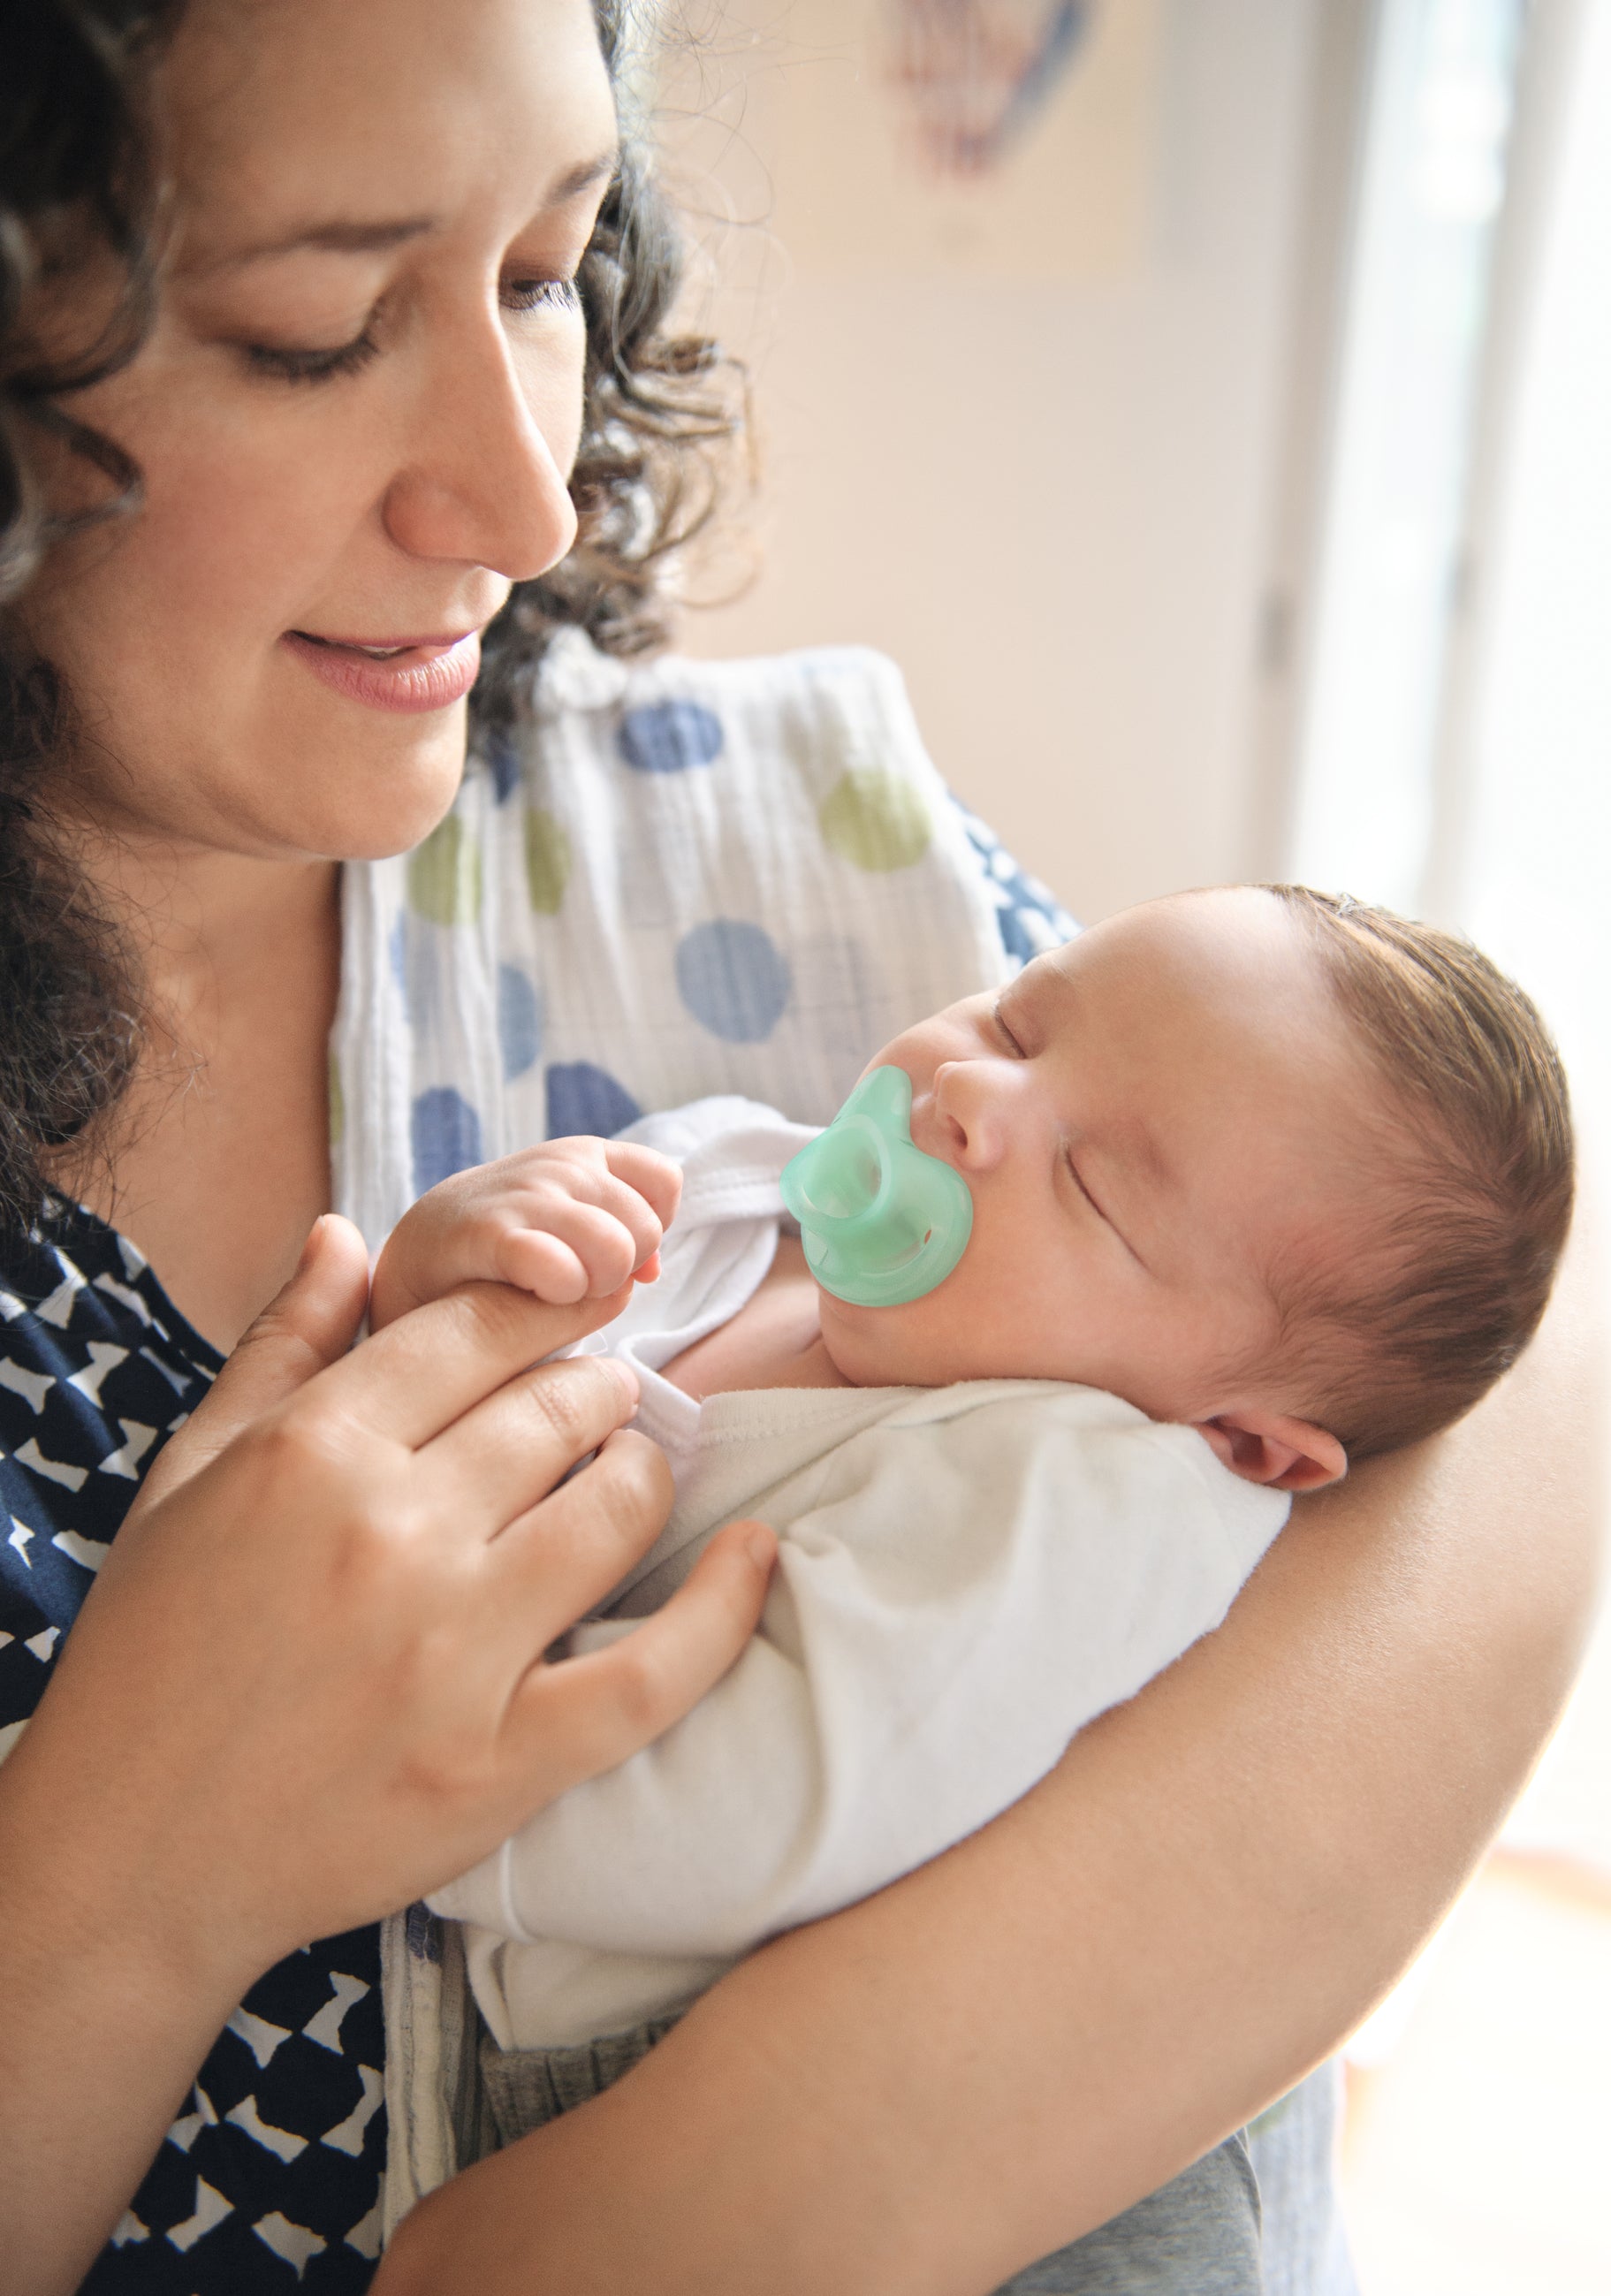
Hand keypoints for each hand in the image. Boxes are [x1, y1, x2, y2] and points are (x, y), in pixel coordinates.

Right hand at [3, 1213, 772, 1989]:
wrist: (134, 1852)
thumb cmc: (153, 1653)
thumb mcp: (186, 1475)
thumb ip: (279, 1346)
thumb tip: (340, 1230)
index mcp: (311, 1451)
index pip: (477, 1330)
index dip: (546, 1308)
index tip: (578, 1308)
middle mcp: (391, 1535)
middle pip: (557, 1408)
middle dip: (593, 1388)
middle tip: (598, 1401)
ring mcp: (455, 1651)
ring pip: (613, 1505)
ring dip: (642, 1470)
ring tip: (630, 1467)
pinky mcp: (503, 1761)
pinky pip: (655, 1670)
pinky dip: (723, 1605)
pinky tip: (754, 1553)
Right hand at [371, 1137, 682, 1327]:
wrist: (418, 1257)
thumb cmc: (507, 1248)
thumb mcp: (572, 1227)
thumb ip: (623, 1238)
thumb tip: (653, 1272)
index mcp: (587, 1155)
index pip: (665, 1182)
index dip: (649, 1231)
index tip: (606, 1256)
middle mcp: (563, 1164)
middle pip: (645, 1229)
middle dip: (619, 1273)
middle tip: (572, 1285)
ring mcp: (527, 1193)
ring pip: (617, 1250)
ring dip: (592, 1289)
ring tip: (552, 1293)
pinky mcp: (491, 1233)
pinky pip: (562, 1270)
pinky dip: (558, 1294)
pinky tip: (529, 1297)